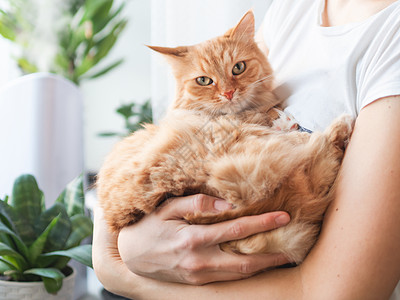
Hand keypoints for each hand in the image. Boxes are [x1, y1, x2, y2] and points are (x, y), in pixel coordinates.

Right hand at [117, 194, 290, 284]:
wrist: (130, 255)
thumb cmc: (148, 226)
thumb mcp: (167, 208)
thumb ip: (198, 203)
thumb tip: (228, 203)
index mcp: (193, 240)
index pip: (236, 231)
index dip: (262, 224)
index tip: (283, 217)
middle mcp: (199, 262)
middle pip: (244, 261)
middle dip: (272, 255)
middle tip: (293, 247)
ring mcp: (199, 275)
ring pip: (239, 274)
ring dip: (262, 266)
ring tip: (281, 256)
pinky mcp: (197, 281)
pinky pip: (228, 278)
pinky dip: (246, 271)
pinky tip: (256, 263)